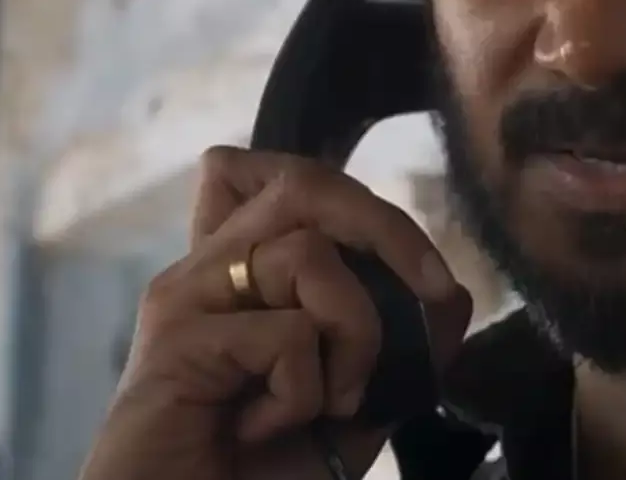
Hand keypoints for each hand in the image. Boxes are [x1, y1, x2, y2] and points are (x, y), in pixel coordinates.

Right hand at [78, 147, 473, 479]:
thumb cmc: (262, 469)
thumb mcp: (358, 400)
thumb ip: (402, 343)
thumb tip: (452, 293)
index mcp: (246, 269)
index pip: (284, 175)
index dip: (363, 201)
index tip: (422, 272)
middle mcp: (210, 266)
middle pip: (304, 181)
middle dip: (389, 229)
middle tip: (429, 291)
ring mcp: (187, 295)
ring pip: (309, 252)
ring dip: (355, 333)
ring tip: (328, 401)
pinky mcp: (173, 338)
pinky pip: (287, 332)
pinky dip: (304, 391)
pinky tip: (263, 428)